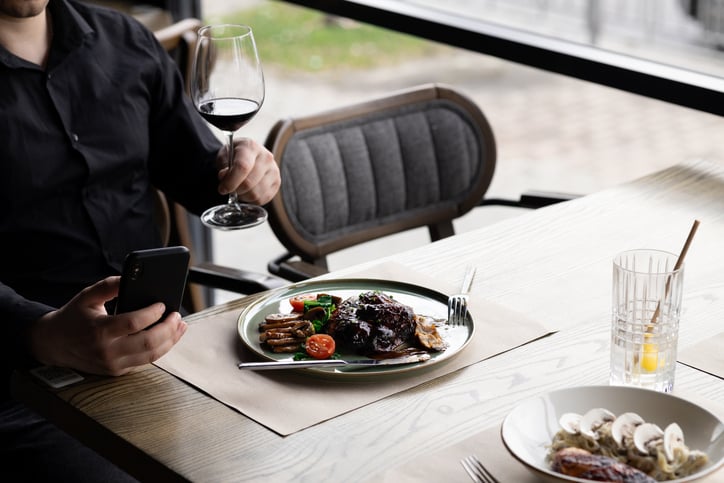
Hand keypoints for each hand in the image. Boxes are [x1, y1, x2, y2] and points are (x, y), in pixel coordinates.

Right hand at [28, 276, 187, 375]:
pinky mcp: (117, 372)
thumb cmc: (73, 317)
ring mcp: (113, 365)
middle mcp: (107, 351)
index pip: (134, 323)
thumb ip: (109, 286)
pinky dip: (160, 349)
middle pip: (148, 343)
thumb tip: (131, 278)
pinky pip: (144, 361)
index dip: (152, 314)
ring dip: (171, 341)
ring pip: (151, 356)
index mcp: (99, 331)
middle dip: (168, 329)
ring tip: (181, 327)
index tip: (163, 304)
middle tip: (178, 316)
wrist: (53, 345)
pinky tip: (169, 337)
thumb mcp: (87, 296)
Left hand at [216, 137, 279, 204]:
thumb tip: (224, 176)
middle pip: (249, 183)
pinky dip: (251, 200)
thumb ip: (223, 167)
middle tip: (229, 189)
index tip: (222, 188)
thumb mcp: (224, 157)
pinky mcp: (276, 183)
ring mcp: (274, 170)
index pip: (242, 167)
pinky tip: (247, 192)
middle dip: (235, 190)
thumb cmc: (234, 156)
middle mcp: (266, 157)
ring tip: (239, 189)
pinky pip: (262, 199)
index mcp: (251, 147)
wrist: (247, 156)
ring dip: (243, 196)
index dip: (230, 181)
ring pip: (255, 194)